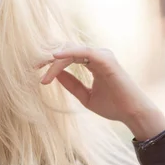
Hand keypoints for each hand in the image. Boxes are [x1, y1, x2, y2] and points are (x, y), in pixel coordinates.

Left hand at [38, 45, 164, 139]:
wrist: (132, 114)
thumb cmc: (112, 106)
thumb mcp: (84, 96)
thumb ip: (71, 84)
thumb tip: (54, 74)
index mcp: (93, 62)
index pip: (67, 55)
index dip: (50, 61)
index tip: (34, 70)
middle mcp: (97, 55)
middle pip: (66, 50)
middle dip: (48, 56)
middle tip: (31, 66)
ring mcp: (102, 55)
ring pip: (71, 50)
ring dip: (54, 60)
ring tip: (41, 70)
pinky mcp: (106, 60)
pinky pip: (84, 51)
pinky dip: (68, 53)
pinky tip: (54, 58)